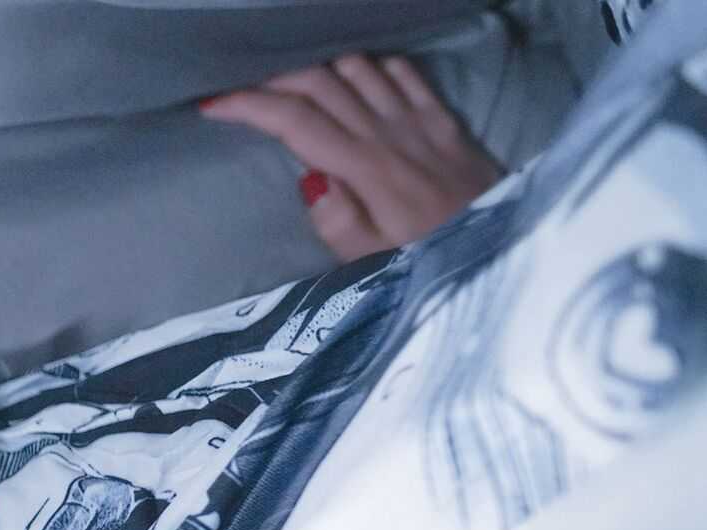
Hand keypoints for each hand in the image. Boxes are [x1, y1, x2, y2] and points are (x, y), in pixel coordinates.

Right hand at [200, 54, 504, 260]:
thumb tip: (309, 179)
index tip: (212, 105)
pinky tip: (355, 86)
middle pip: (320, 82)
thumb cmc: (436, 264)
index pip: (296, 120)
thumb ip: (338, 224)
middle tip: (241, 96)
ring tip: (292, 92)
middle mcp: (391, 131)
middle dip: (272, 81)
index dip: (248, 105)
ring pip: (357, 67)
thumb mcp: (379, 266)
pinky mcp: (445, 118)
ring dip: (318, 72)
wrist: (513, 247)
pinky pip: (401, 71)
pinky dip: (368, 69)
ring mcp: (421, 119)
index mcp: (367, 168)